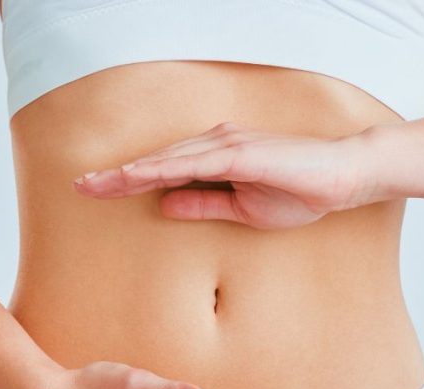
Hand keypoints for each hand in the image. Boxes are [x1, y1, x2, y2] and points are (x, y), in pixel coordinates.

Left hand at [72, 122, 375, 229]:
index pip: (163, 171)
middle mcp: (217, 144)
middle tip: (79, 187)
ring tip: (96, 184)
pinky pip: (193, 161)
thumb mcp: (243, 210)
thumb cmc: (300, 192)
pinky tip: (137, 176)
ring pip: (167, 158)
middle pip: (157, 160)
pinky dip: (162, 168)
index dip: (128, 181)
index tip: (96, 191)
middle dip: (117, 175)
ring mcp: (228, 144)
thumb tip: (164, 206)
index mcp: (217, 158)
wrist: (344, 177)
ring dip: (130, 171)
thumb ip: (204, 205)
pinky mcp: (241, 152)